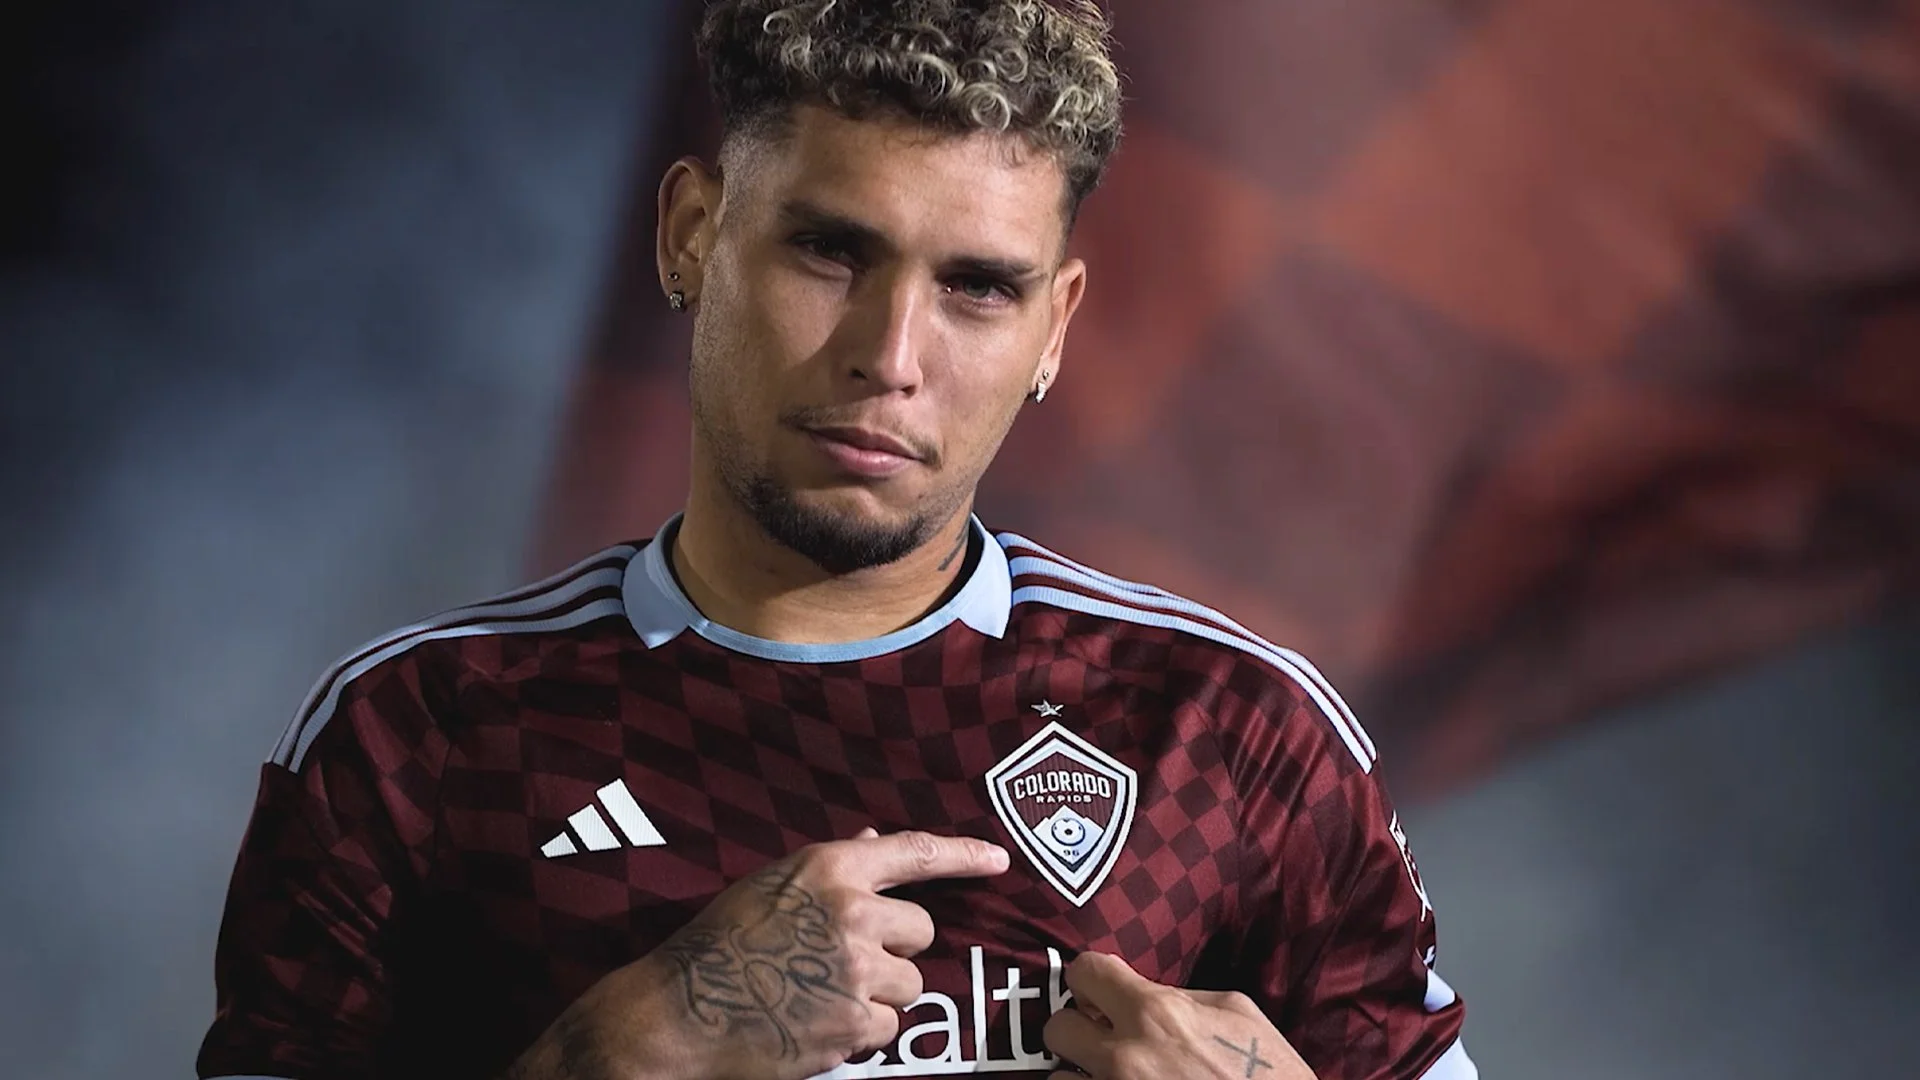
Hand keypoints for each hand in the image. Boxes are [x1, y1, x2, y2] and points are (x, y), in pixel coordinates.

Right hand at [505, 828, 1008, 1079]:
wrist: (679, 1013)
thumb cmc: (719, 944)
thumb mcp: (772, 886)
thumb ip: (831, 868)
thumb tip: (875, 842)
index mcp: (828, 868)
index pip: (914, 852)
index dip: (964, 855)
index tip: (1000, 860)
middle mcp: (851, 911)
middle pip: (921, 931)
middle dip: (896, 951)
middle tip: (847, 963)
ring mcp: (856, 969)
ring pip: (909, 984)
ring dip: (880, 996)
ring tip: (824, 996)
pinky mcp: (855, 1022)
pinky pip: (888, 1027)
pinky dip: (862, 1032)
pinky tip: (819, 1024)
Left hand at [1043, 953, 1314, 1079]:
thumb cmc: (1269, 1073)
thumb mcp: (1238, 1012)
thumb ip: (1182, 997)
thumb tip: (1144, 991)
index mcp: (1155, 1013)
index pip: (1085, 971)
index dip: (1091, 978)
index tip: (1100, 990)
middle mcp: (1124, 1057)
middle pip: (1056, 1027)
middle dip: (1077, 1029)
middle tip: (1102, 1040)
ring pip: (1058, 1077)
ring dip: (1081, 1075)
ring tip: (1115, 1077)